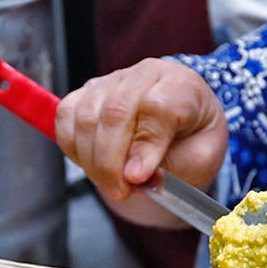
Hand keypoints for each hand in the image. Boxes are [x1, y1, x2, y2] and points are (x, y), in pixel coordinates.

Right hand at [57, 60, 227, 208]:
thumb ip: (172, 164)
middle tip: (120, 191)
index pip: (157, 108)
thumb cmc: (192, 143)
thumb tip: (131, 174)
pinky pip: (65, 118)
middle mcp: (144, 75)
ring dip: (92, 161)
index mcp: (181, 85)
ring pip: (86, 117)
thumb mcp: (201, 157)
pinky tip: (94, 165)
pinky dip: (74, 149)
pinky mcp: (86, 92)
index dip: (145, 146)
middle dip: (111, 162)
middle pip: (115, 112)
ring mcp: (111, 81)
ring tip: (112, 184)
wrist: (181, 132)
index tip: (138, 178)